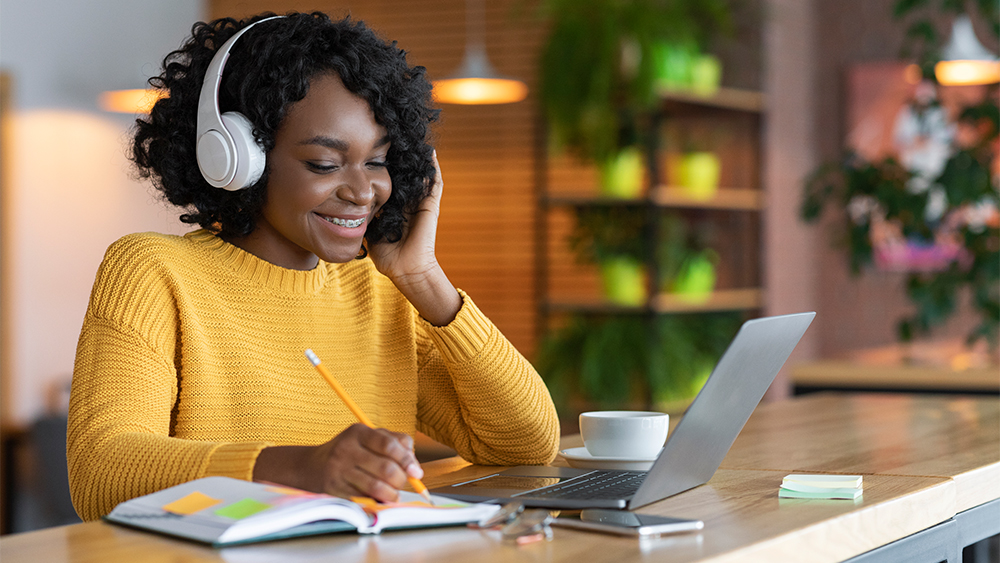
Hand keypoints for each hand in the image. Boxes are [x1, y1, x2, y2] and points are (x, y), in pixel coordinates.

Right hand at [253, 424, 423, 502]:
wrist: (310, 466)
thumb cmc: (349, 451)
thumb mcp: (368, 437)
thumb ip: (395, 443)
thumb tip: (414, 466)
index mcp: (358, 432)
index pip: (389, 445)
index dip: (407, 460)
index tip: (416, 472)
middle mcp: (346, 449)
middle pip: (386, 468)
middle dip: (401, 480)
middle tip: (403, 483)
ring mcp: (339, 470)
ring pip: (376, 487)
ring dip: (391, 494)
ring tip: (393, 495)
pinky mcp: (334, 489)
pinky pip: (363, 498)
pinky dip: (376, 501)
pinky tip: (378, 499)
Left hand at [368, 150, 443, 286]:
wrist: (405, 269)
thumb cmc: (387, 256)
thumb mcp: (370, 230)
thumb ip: (363, 217)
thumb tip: (346, 205)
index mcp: (395, 209)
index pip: (389, 184)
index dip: (382, 169)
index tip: (373, 152)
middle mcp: (408, 204)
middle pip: (404, 177)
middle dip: (400, 160)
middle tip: (391, 139)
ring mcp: (421, 204)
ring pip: (420, 176)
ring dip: (417, 160)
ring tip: (412, 140)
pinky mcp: (430, 206)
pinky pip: (434, 184)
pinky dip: (433, 168)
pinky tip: (429, 152)